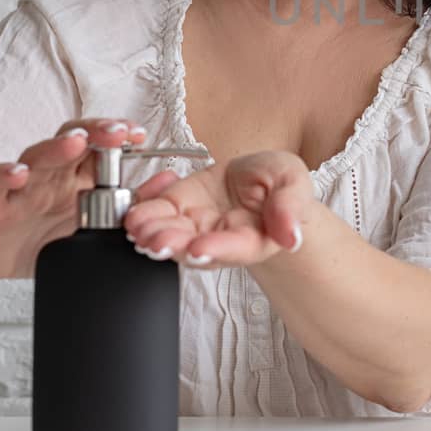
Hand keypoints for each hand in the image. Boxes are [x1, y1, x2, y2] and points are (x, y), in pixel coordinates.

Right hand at [0, 117, 148, 279]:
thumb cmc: (38, 235)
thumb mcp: (87, 227)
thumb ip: (128, 204)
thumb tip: (169, 181)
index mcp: (74, 178)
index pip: (98, 146)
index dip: (117, 135)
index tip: (137, 134)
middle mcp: (48, 174)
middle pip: (70, 142)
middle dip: (95, 133)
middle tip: (117, 132)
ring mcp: (18, 186)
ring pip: (36, 156)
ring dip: (56, 148)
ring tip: (75, 142)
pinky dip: (4, 174)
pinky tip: (17, 173)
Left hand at [123, 149, 313, 268]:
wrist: (260, 180)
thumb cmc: (280, 185)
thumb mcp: (293, 184)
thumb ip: (291, 208)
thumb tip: (292, 236)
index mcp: (254, 240)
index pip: (235, 248)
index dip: (217, 249)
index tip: (199, 247)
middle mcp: (219, 239)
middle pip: (193, 249)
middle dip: (172, 245)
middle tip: (155, 242)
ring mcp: (194, 226)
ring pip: (169, 234)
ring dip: (150, 231)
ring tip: (137, 224)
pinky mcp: (176, 208)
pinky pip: (155, 210)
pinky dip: (143, 205)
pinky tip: (143, 196)